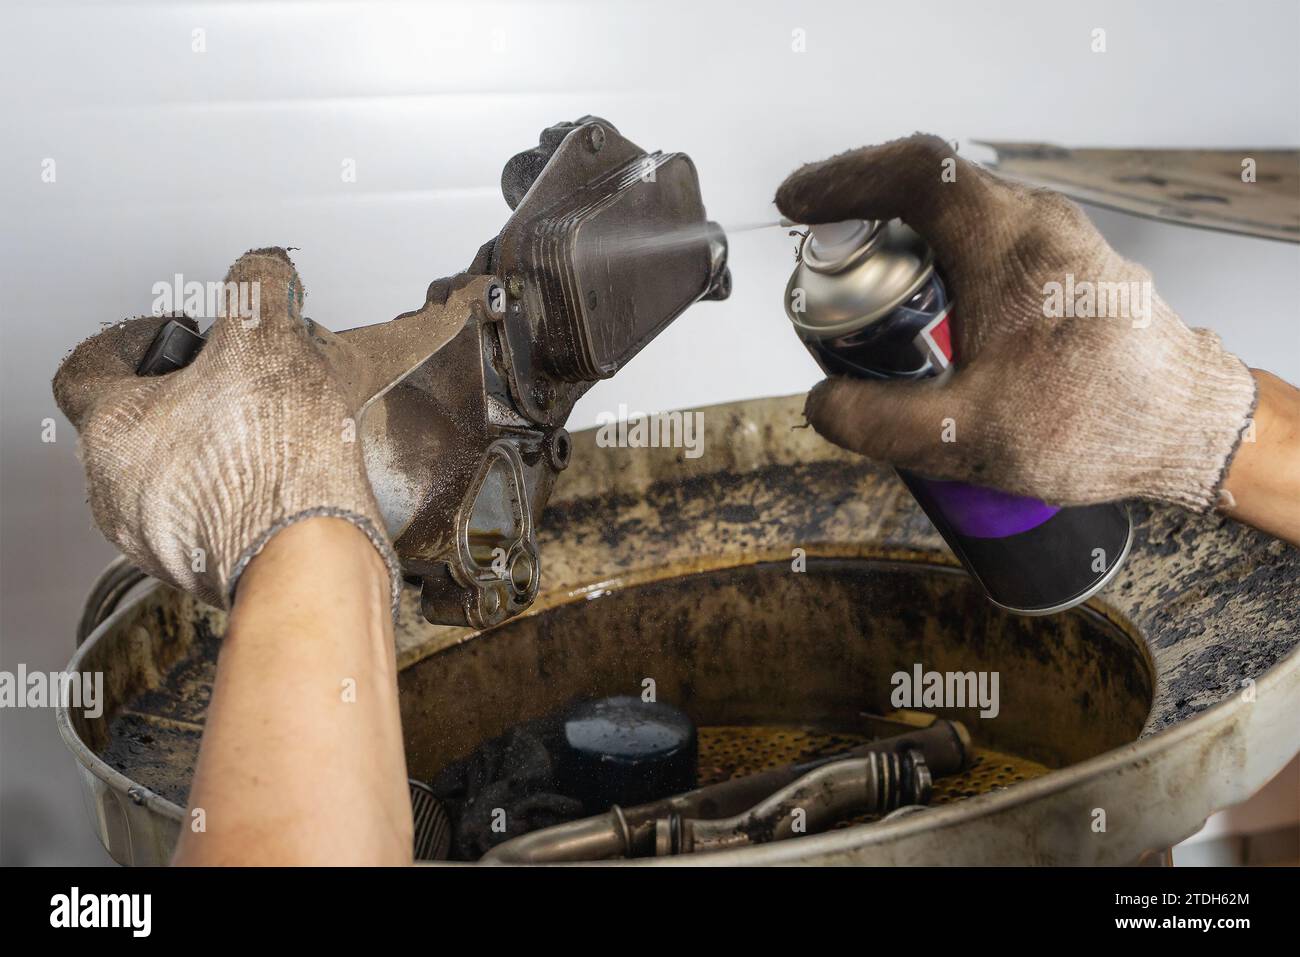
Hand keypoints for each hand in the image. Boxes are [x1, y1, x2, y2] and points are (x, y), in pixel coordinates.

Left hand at [53, 248, 400, 611]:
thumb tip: (263, 271)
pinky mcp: (200, 571)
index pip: (84, 367)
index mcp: (112, 428)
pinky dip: (233, 495)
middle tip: (234, 381)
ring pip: (169, 477)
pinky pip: (204, 520)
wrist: (309, 554)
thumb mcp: (267, 336)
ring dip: (209, 448)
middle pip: (134, 424)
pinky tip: (279, 481)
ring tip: (265, 432)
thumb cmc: (271, 462)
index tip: (170, 333)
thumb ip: (258, 286)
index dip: (127, 338)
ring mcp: (154, 539)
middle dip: (185, 396)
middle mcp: (116, 491)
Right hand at [776, 134, 1256, 511]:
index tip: (799, 203)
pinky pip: (988, 239)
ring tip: (872, 299)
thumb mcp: (968, 436)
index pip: (909, 173)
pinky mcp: (1067, 266)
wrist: (1189, 430)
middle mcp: (1037, 224)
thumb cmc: (1101, 423)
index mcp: (1008, 243)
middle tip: (826, 265)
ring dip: (905, 243)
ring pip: (961, 214)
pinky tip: (932, 318)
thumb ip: (877, 423)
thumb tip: (821, 403)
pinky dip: (941, 260)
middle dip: (863, 219)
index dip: (841, 180)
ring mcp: (1057, 240)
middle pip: (929, 188)